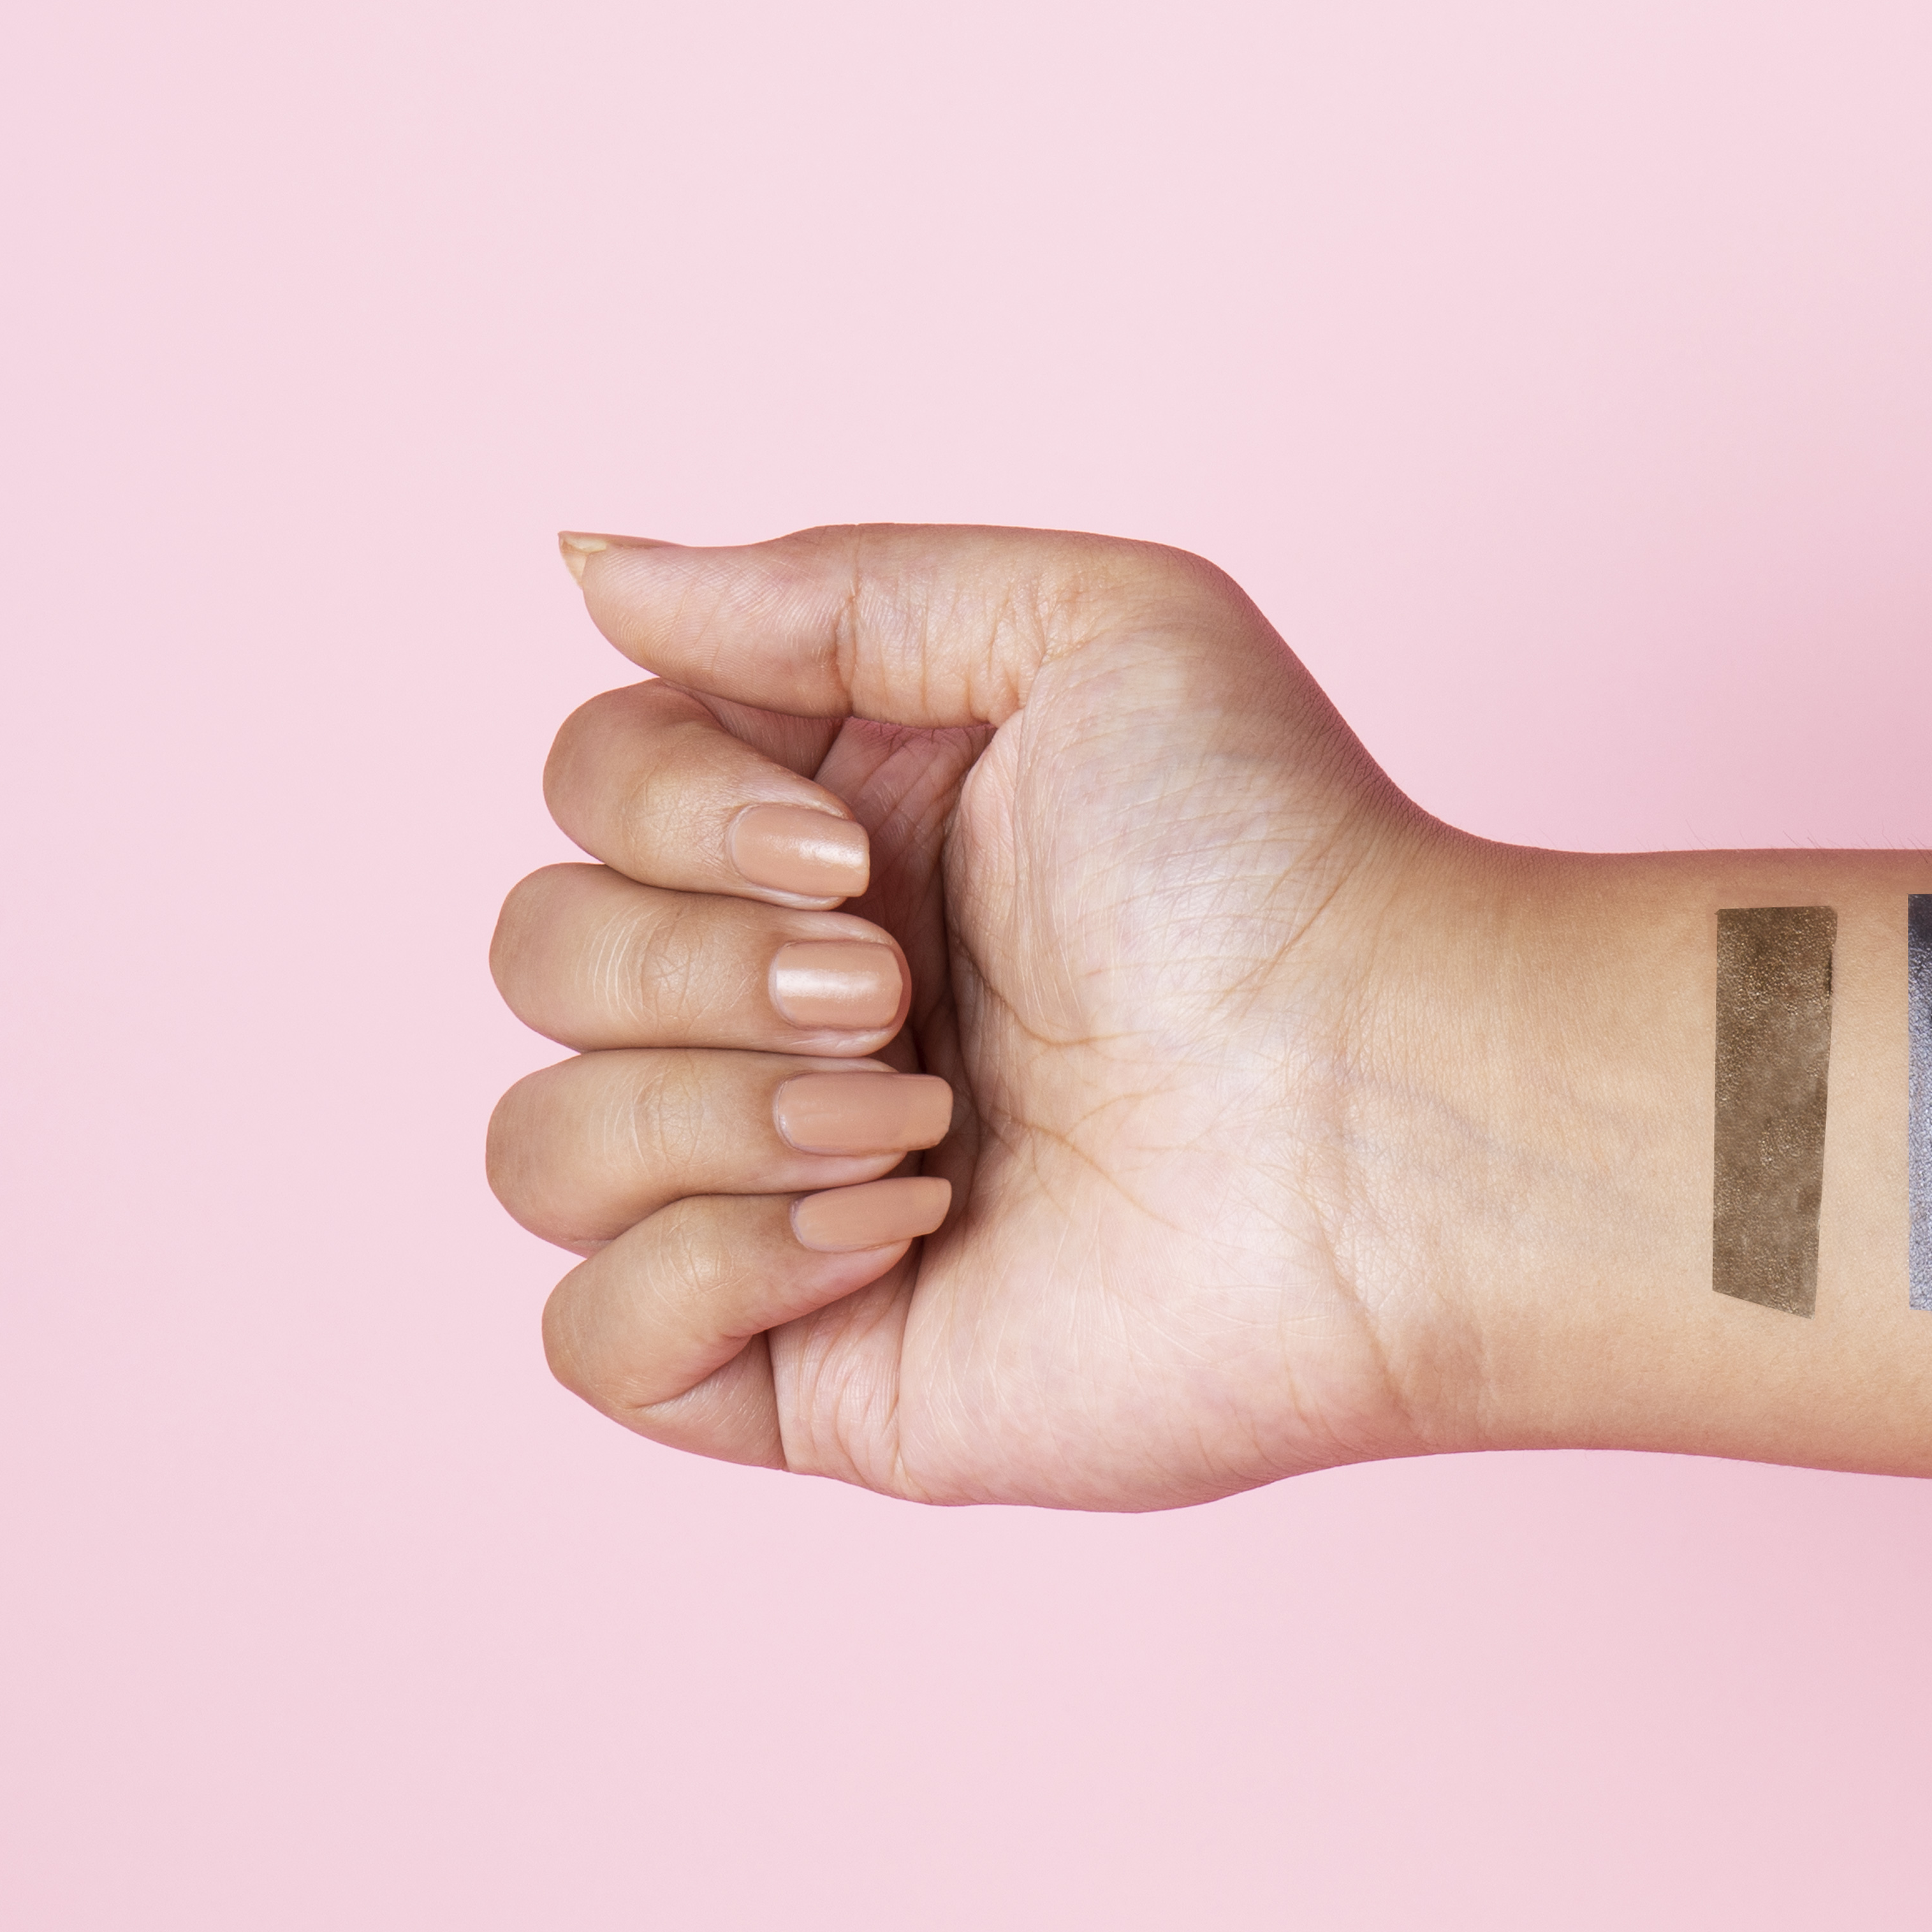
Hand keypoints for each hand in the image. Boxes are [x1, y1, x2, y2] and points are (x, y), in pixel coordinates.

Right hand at [485, 526, 1460, 1505]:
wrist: (1395, 1115)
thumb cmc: (1282, 862)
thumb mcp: (1081, 625)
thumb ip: (823, 589)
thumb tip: (587, 562)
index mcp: (832, 839)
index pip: (586, 794)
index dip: (665, 810)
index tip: (857, 850)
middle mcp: (790, 1012)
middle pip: (537, 958)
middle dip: (698, 966)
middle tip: (899, 992)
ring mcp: (786, 1200)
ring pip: (536, 1150)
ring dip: (710, 1114)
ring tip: (920, 1118)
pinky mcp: (809, 1369)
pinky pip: (591, 1336)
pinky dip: (708, 1266)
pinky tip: (897, 1230)